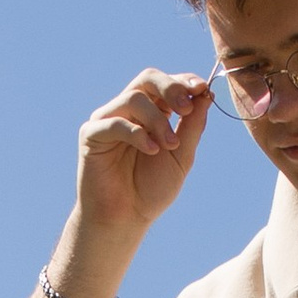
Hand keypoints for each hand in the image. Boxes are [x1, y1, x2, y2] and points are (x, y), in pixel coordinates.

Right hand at [76, 69, 213, 239]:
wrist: (126, 219)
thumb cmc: (152, 190)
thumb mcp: (181, 156)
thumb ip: (193, 125)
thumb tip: (206, 93)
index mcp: (151, 113)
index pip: (166, 83)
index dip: (183, 81)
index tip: (202, 89)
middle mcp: (128, 111)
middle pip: (147, 79)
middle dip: (170, 88)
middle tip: (186, 108)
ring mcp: (108, 120)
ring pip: (134, 98)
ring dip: (157, 120)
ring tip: (170, 145)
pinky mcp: (91, 134)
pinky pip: (114, 122)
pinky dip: (137, 134)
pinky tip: (151, 150)